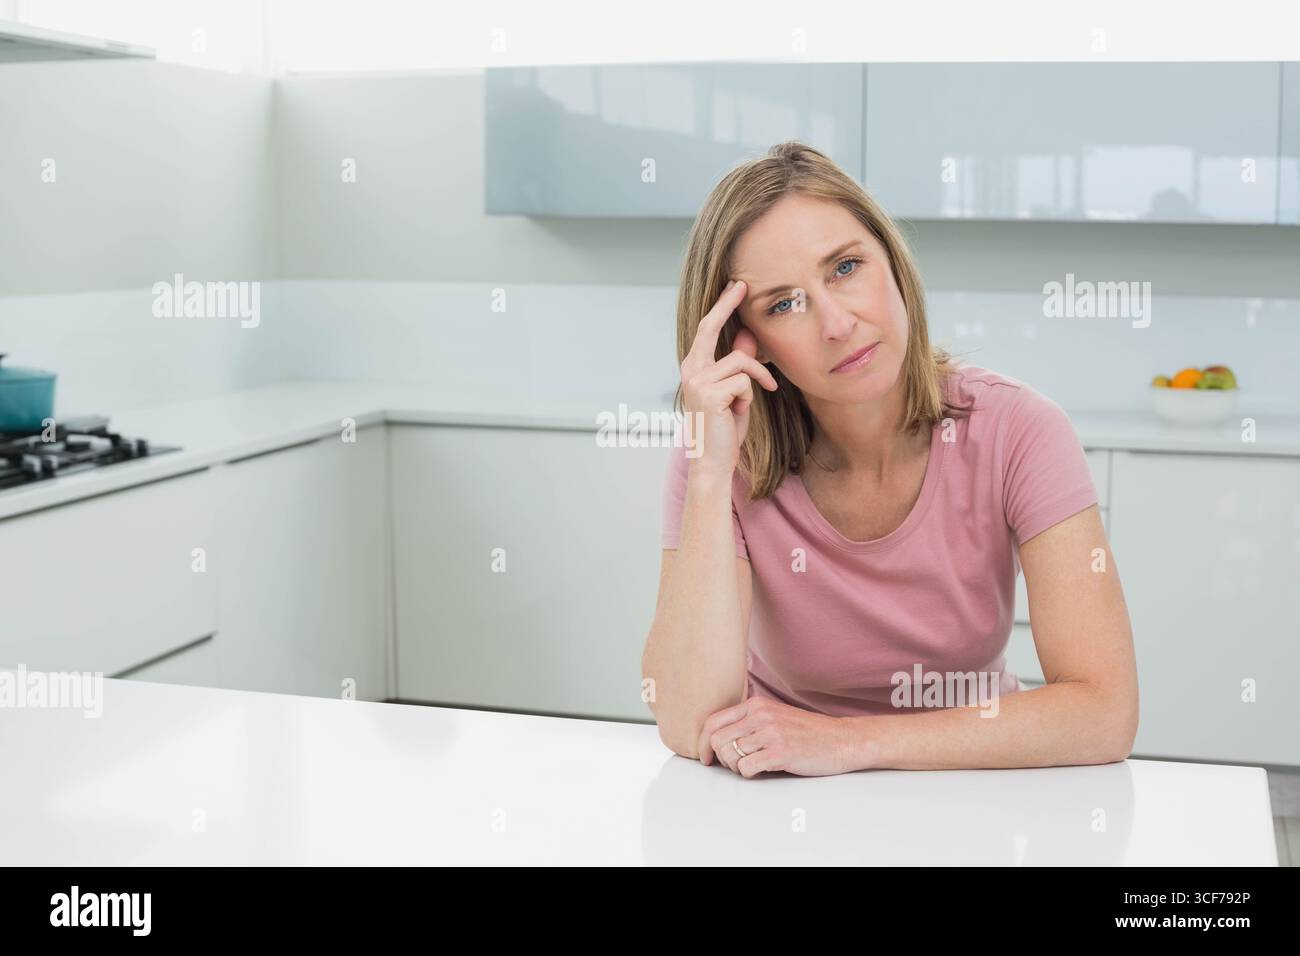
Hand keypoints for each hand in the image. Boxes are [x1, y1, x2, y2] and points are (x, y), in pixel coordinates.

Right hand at [679, 279, 778, 476]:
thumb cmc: (723, 430)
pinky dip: (749, 396)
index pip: (707, 330)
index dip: (721, 307)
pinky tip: (738, 412)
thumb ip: (738, 365)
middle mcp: (691, 370)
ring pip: (741, 361)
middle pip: (710, 327)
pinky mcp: (710, 393)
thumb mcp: (735, 392)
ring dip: (755, 379)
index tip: (736, 287)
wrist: (712, 462)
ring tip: (751, 400)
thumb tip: (748, 337)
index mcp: (694, 368)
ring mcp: (698, 381)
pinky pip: (744, 381)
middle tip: (743, 285)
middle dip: (727, 304)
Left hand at [697, 695, 855, 777]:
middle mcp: (760, 715)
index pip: (713, 721)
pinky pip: (746, 768)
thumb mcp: (775, 716)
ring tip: (752, 766)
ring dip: (736, 767)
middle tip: (735, 765)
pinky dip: (749, 774)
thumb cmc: (808, 733)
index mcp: (756, 705)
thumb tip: (717, 739)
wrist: (842, 740)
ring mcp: (770, 733)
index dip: (702, 743)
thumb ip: (749, 721)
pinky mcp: (780, 752)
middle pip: (717, 740)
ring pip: (730, 755)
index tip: (705, 758)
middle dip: (721, 758)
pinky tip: (763, 770)